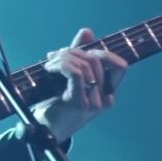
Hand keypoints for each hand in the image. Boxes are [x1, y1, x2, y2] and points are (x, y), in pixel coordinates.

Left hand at [33, 28, 127, 142]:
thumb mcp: (66, 75)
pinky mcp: (79, 103)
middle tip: (54, 55)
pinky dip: (61, 64)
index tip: (75, 51)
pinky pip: (76, 73)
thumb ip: (78, 54)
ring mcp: (94, 102)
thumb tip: (87, 32)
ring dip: (63, 57)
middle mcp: (105, 98)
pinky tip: (48, 68)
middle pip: (97, 60)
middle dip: (72, 51)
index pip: (120, 66)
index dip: (101, 52)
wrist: (42, 128)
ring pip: (85, 65)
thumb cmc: (54, 102)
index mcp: (106, 92)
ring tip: (48, 63)